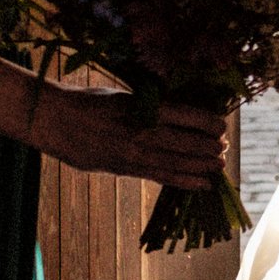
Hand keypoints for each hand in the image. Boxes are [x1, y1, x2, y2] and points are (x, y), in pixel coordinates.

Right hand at [31, 84, 226, 186]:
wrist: (53, 120)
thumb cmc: (89, 102)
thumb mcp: (122, 95)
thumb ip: (150, 105)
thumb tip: (182, 113)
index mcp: (141, 107)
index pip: (186, 116)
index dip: (209, 123)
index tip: (222, 126)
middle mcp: (140, 132)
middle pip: (186, 143)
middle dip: (210, 147)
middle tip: (225, 148)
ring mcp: (132, 154)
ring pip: (176, 163)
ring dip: (201, 166)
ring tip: (219, 167)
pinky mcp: (124, 169)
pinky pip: (160, 176)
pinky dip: (184, 180)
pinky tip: (202, 184)